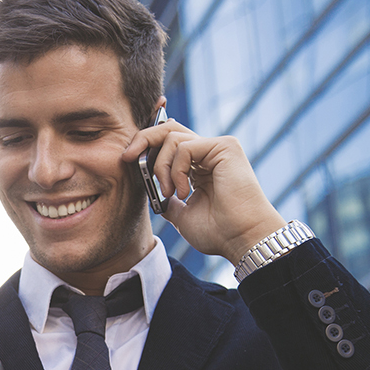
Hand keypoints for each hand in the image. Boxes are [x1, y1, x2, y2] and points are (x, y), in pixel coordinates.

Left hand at [122, 121, 285, 265]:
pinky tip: (184, 192)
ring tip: (170, 193)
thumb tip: (153, 193)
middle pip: (168, 129)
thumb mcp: (182, 215)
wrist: (241, 239)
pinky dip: (176, 170)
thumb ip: (168, 199)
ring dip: (161, 167)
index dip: (147, 141)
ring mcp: (218, 147)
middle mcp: (209, 152)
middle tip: (128, 158)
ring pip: (172, 138)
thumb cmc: (218, 232)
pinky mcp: (225, 147)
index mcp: (200, 166)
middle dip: (143, 140)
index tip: (128, 156)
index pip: (169, 141)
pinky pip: (185, 147)